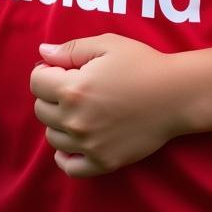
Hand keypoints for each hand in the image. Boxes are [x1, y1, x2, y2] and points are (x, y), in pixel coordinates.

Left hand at [29, 33, 182, 177]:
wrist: (175, 95)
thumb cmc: (142, 64)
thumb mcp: (107, 44)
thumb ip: (70, 49)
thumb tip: (42, 52)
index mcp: (73, 89)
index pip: (36, 82)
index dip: (46, 70)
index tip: (63, 67)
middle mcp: (75, 120)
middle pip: (41, 109)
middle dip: (51, 94)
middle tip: (75, 85)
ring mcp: (88, 145)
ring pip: (52, 136)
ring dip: (59, 121)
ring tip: (82, 108)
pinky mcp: (103, 162)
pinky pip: (70, 167)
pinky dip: (66, 155)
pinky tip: (75, 140)